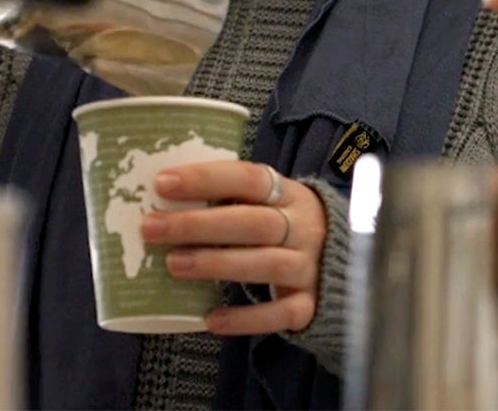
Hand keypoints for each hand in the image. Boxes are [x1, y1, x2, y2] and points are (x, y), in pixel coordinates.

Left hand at [142, 161, 326, 335]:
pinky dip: (246, 318)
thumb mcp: (268, 205)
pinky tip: (211, 319)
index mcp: (288, 194)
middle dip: (199, 225)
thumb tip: (161, 202)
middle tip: (152, 228)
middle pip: (253, 222)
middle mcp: (304, 227)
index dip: (206, 179)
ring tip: (172, 265)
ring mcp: (309, 267)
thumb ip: (229, 202)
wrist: (346, 262)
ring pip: (266, 264)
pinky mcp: (310, 305)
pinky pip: (280, 313)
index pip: (249, 178)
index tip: (162, 183)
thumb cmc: (284, 228)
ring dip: (216, 264)